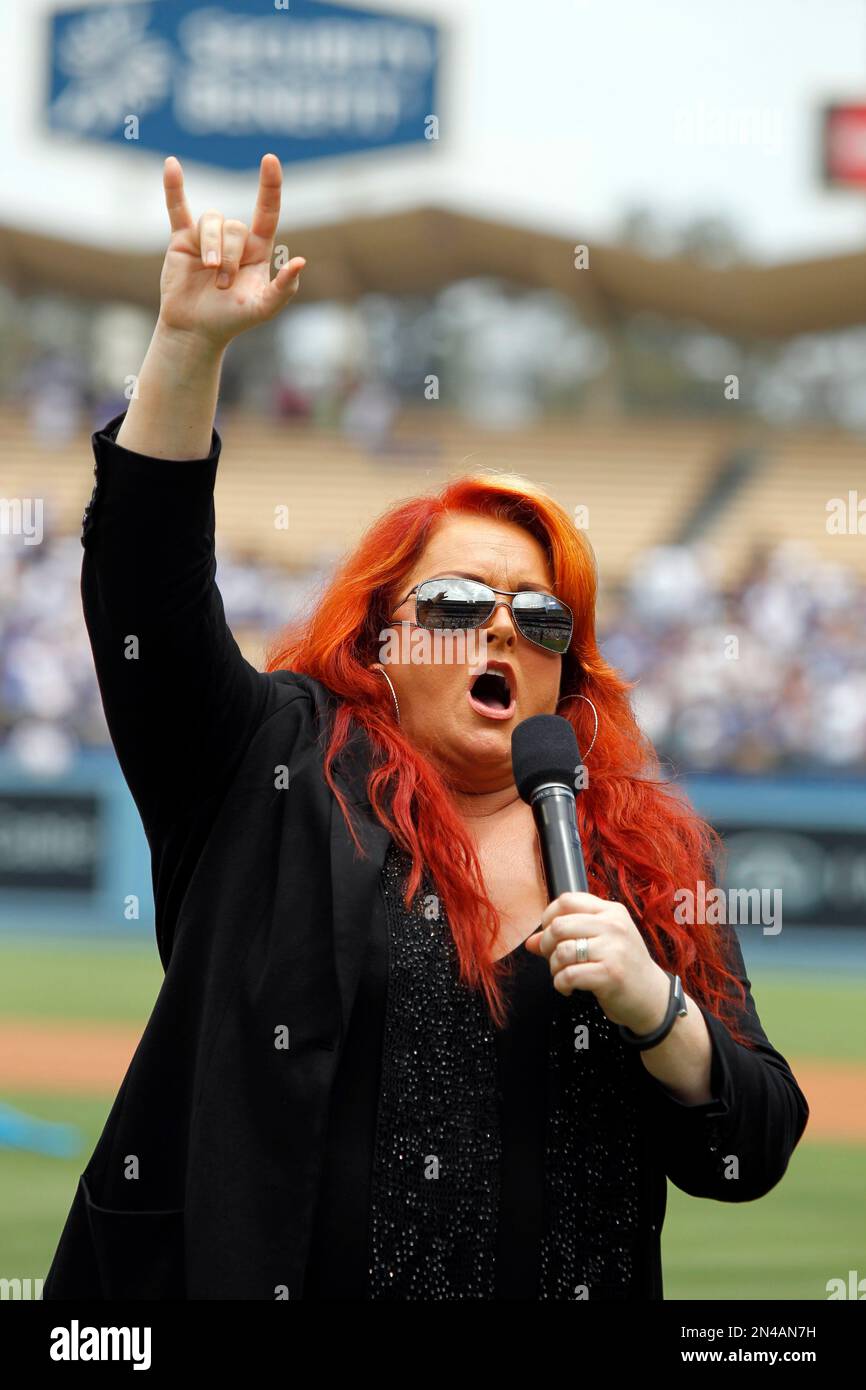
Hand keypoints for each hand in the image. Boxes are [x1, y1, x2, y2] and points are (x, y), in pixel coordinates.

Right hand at [157, 152, 305, 348]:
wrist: (196, 330)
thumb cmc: (232, 320)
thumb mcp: (264, 308)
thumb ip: (284, 289)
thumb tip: (300, 262)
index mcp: (258, 249)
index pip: (267, 212)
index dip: (270, 186)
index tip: (270, 160)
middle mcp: (235, 239)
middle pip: (235, 227)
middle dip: (230, 256)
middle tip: (224, 285)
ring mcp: (208, 237)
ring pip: (212, 221)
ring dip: (211, 246)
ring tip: (210, 271)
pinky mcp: (182, 239)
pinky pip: (177, 208)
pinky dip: (173, 187)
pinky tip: (170, 164)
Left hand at [524, 890, 670, 1032]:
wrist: (652, 997)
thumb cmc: (624, 967)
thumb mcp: (601, 942)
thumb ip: (567, 936)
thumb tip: (530, 942)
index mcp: (611, 911)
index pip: (567, 900)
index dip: (548, 916)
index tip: (549, 933)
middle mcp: (613, 926)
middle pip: (559, 925)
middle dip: (546, 945)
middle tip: (552, 957)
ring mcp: (614, 949)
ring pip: (562, 951)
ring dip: (554, 967)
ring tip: (562, 974)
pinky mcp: (610, 974)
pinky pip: (569, 975)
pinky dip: (561, 984)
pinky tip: (568, 988)